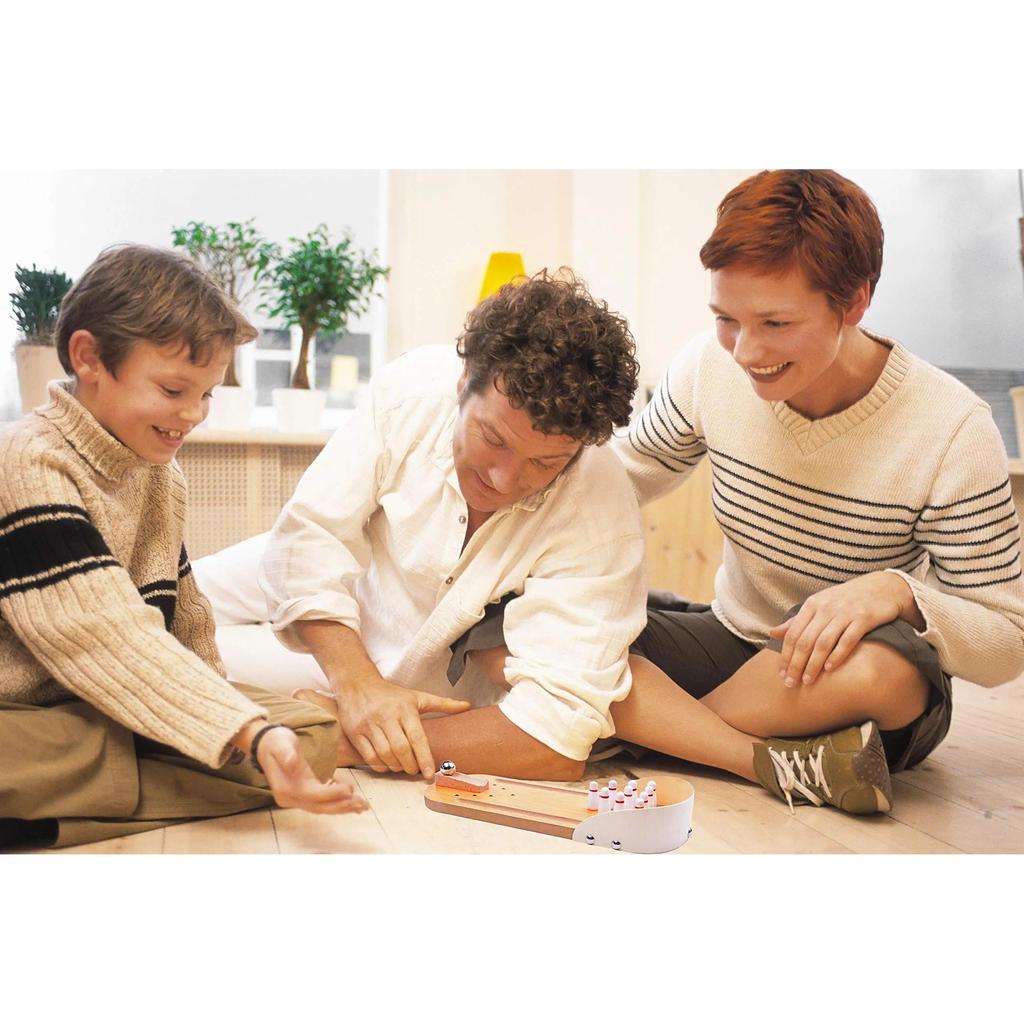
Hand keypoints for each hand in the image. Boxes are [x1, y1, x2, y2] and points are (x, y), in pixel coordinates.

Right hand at [255, 726, 368, 814]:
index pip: (312, 794)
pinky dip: (336, 803)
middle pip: (319, 806)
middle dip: (342, 805)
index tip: (349, 789)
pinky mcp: (301, 795)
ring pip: (321, 807)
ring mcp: (294, 799)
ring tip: (362, 806)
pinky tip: (350, 802)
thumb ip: (287, 754)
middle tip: (363, 803)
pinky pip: (320, 803)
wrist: (265, 744)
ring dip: (342, 807)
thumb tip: (291, 762)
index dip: (331, 794)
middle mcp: (289, 798)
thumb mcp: (281, 743)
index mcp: (286, 787)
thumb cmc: (276, 741)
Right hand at [333, 673, 470, 778]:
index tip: (430, 773)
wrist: (357, 684)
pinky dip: (380, 766)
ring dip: (396, 767)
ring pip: (385, 754)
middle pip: (401, 749)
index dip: (425, 758)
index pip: (417, 737)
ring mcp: (369, 725)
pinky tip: (387, 765)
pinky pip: (369, 757)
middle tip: (415, 770)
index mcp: (405, 708)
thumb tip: (467, 705)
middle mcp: (387, 716)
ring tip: (402, 767)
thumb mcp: (417, 696)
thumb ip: (442, 703)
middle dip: (410, 765)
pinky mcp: (356, 732)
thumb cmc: (391, 694)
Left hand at [769, 572, 918, 686]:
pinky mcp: (864, 618)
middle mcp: (826, 608)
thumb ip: (797, 620)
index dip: (785, 655)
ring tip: (808, 681)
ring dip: (814, 664)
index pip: (793, 634)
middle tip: (791, 683)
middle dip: (796, 664)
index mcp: (812, 605)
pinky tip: (830, 669)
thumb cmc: (846, 599)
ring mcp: (845, 613)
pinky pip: (848, 640)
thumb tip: (773, 633)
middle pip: (805, 641)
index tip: (781, 674)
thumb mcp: (819, 604)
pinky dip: (837, 655)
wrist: (882, 588)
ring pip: (823, 642)